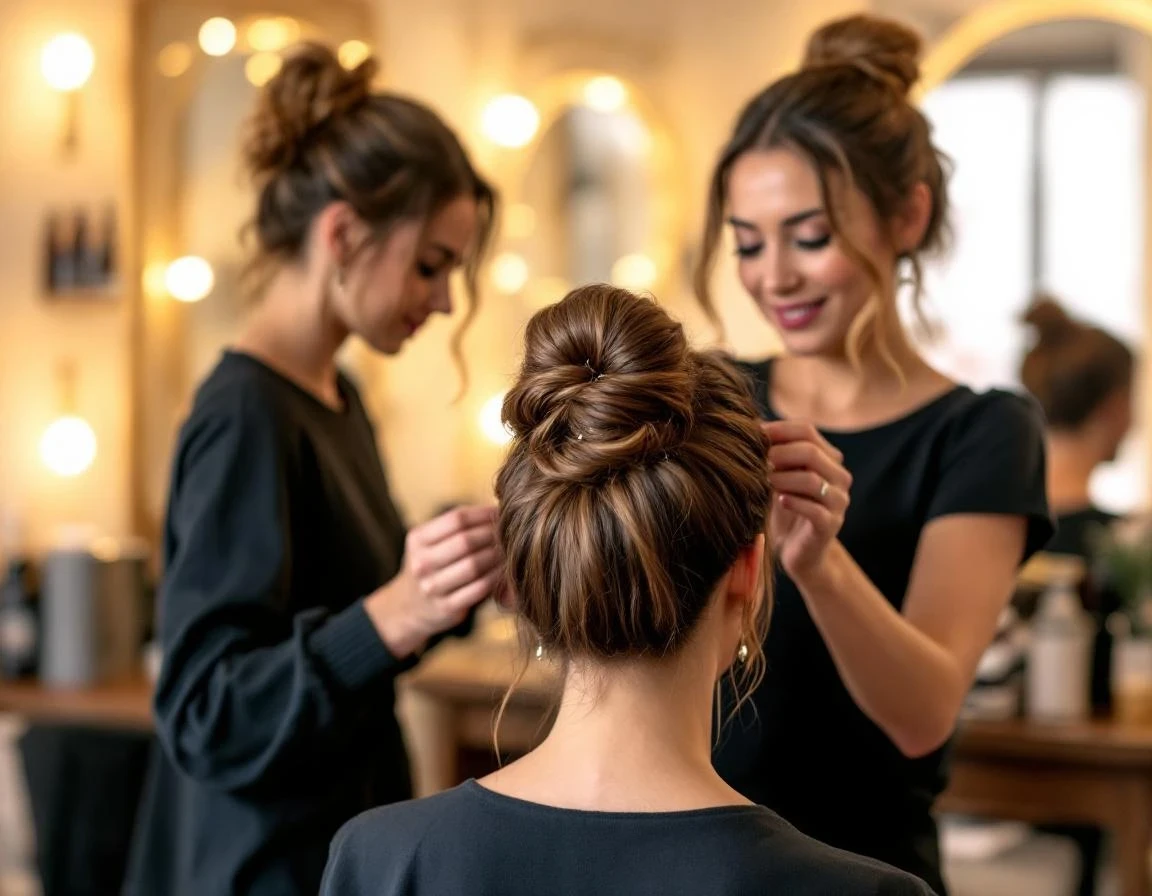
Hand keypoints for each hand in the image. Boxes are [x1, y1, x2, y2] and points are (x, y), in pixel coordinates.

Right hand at [365, 505, 502, 656]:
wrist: (407, 607)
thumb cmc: (431, 566)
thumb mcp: (430, 542)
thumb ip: (456, 526)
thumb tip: (496, 509)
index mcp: (418, 539)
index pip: (456, 519)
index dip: (483, 514)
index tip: (500, 512)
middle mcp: (421, 563)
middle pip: (465, 541)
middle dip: (492, 534)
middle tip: (509, 532)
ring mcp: (432, 587)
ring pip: (473, 565)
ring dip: (496, 556)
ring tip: (509, 550)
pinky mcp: (446, 608)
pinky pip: (479, 588)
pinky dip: (496, 577)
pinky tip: (504, 571)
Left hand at [764, 420, 851, 578]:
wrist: (795, 549)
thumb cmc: (784, 507)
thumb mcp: (778, 475)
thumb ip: (772, 452)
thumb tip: (749, 424)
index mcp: (828, 458)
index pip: (807, 430)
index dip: (779, 429)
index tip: (753, 434)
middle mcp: (839, 477)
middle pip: (811, 452)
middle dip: (778, 453)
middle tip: (755, 460)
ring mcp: (838, 502)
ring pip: (812, 480)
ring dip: (782, 478)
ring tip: (762, 481)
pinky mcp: (831, 525)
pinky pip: (814, 509)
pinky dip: (793, 502)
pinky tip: (778, 501)